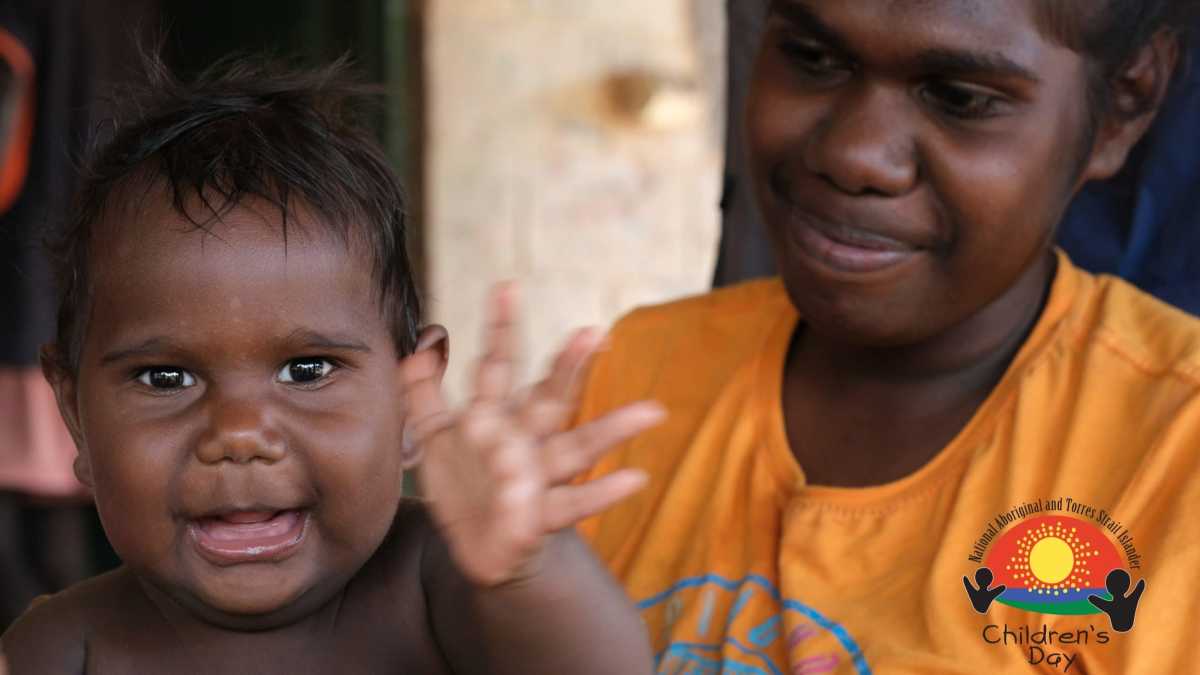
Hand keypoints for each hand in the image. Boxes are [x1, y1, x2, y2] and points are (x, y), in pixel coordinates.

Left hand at [403, 283, 664, 586]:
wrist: (486, 546)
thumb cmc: (469, 484)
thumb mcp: (436, 438)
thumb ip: (424, 393)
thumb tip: (420, 346)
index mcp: (497, 415)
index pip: (499, 366)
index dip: (500, 329)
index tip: (506, 286)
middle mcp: (525, 439)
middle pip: (549, 398)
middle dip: (567, 367)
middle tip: (592, 333)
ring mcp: (538, 475)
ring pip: (576, 447)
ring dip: (612, 430)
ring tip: (651, 411)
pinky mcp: (542, 516)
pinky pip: (575, 502)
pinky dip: (604, 491)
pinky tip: (637, 478)